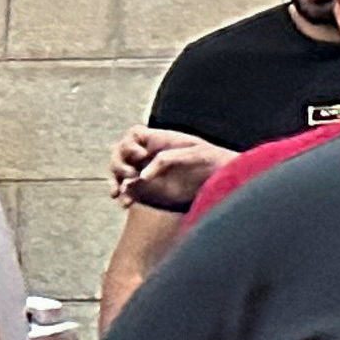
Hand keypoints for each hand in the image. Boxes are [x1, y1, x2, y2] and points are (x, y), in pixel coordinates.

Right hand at [109, 127, 229, 213]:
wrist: (223, 179)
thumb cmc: (212, 160)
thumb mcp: (193, 154)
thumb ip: (167, 159)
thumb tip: (142, 176)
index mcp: (159, 140)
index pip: (133, 136)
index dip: (130, 143)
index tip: (141, 155)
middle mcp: (149, 154)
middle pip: (120, 153)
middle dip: (118, 164)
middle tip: (129, 175)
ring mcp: (147, 171)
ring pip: (121, 173)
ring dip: (116, 181)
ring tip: (119, 192)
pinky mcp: (150, 189)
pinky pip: (129, 191)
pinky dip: (124, 196)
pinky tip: (126, 203)